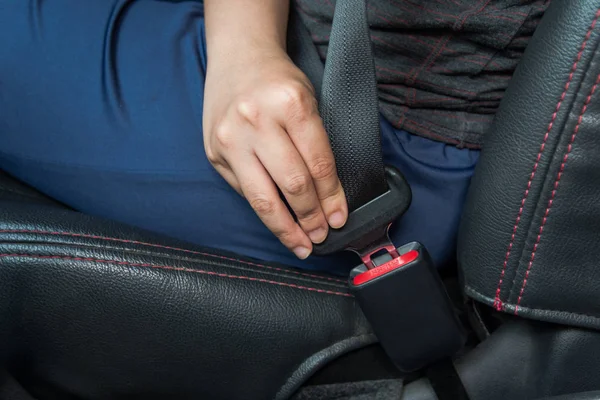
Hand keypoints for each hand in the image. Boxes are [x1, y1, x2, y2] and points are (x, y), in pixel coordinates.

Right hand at [203, 48, 347, 258]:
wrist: (238, 57)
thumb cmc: (279, 82)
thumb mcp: (309, 101)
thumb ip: (316, 146)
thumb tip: (328, 199)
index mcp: (290, 104)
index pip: (318, 164)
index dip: (332, 198)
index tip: (340, 218)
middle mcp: (256, 120)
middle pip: (293, 184)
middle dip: (312, 217)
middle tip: (322, 235)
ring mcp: (230, 138)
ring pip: (263, 198)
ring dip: (286, 228)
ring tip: (301, 244)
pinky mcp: (214, 152)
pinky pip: (244, 191)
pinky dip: (263, 210)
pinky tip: (277, 221)